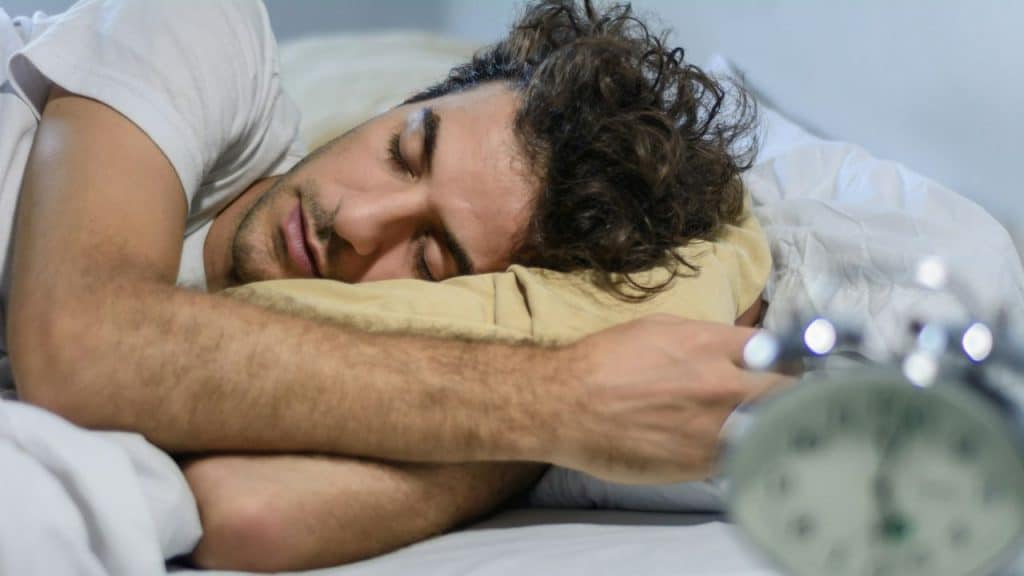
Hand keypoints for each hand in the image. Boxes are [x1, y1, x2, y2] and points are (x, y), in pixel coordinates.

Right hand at [552, 315, 791, 483]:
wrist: (564, 404)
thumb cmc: (606, 360)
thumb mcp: (660, 329)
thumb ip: (708, 339)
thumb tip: (741, 348)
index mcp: (712, 346)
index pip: (780, 349)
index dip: (789, 359)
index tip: (788, 366)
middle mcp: (721, 385)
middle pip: (787, 392)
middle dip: (790, 395)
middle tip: (785, 400)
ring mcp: (713, 428)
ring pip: (770, 430)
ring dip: (770, 428)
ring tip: (762, 427)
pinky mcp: (699, 464)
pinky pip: (739, 458)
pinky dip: (742, 454)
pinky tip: (732, 449)